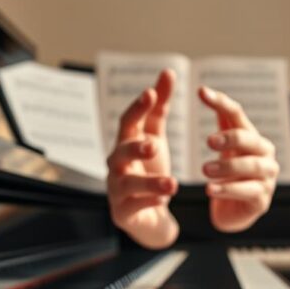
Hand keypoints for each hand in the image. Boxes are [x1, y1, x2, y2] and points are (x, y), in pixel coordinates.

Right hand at [106, 69, 179, 249]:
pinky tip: (165, 201)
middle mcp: (117, 165)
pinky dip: (149, 202)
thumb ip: (159, 108)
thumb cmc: (149, 171)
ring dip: (150, 182)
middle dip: (136, 148)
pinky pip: (134, 206)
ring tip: (172, 184)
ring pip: (128, 184)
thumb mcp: (157, 138)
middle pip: (120, 153)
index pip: (128, 122)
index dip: (138, 108)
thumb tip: (167, 73)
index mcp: (125, 144)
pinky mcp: (122, 213)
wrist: (149, 215)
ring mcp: (116, 190)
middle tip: (155, 145)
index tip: (150, 93)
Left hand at [199, 86, 277, 232]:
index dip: (221, 103)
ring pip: (251, 166)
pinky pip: (247, 192)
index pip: (238, 115)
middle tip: (208, 141)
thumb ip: (221, 123)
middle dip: (230, 138)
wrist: (234, 211)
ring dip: (227, 166)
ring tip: (204, 170)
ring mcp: (267, 178)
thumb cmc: (230, 175)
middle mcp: (265, 155)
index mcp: (253, 138)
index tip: (201, 92)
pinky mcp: (262, 200)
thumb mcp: (225, 148)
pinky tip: (210, 190)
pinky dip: (228, 190)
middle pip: (249, 139)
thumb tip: (204, 90)